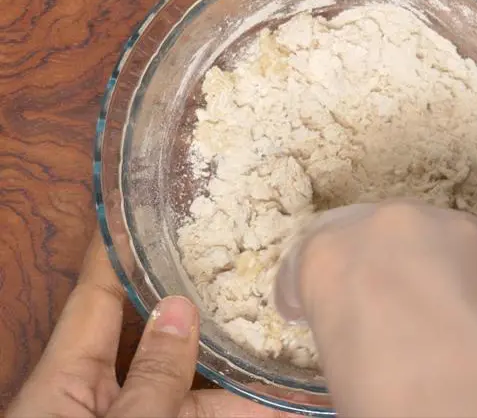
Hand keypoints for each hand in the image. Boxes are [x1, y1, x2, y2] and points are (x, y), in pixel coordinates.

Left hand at [7, 233, 291, 417]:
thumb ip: (151, 379)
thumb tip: (180, 311)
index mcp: (64, 380)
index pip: (97, 295)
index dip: (120, 249)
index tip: (147, 205)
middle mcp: (102, 394)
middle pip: (155, 331)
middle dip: (197, 298)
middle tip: (241, 256)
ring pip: (194, 378)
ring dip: (235, 360)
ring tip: (283, 322)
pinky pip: (210, 410)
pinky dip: (245, 402)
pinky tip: (287, 393)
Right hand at [275, 201, 476, 417]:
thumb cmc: (404, 411)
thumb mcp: (344, 378)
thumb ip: (339, 328)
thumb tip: (357, 333)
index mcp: (335, 254)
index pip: (304, 257)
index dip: (301, 290)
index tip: (304, 311)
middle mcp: (396, 225)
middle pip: (366, 234)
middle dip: (361, 269)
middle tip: (369, 314)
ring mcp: (463, 232)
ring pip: (425, 239)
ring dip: (416, 269)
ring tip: (428, 319)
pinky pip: (474, 263)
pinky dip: (466, 286)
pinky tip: (476, 329)